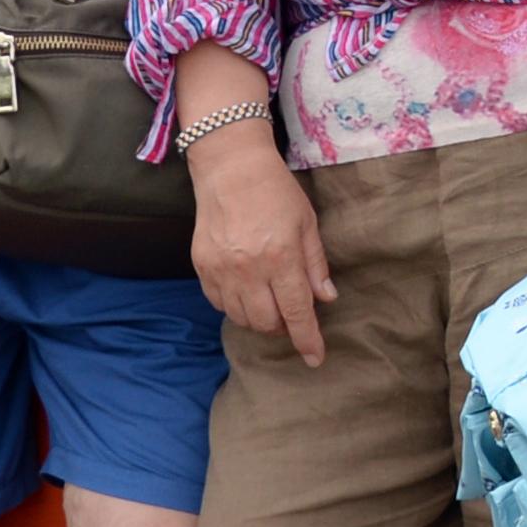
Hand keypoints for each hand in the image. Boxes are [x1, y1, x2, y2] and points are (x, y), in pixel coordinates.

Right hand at [188, 131, 336, 366]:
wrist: (231, 168)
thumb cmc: (276, 191)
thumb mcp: (307, 222)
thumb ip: (315, 264)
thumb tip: (325, 299)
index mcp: (281, 257)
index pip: (296, 312)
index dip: (307, 339)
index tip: (315, 358)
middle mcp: (248, 270)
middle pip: (266, 322)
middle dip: (283, 325)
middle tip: (291, 311)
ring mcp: (221, 270)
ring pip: (241, 318)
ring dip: (260, 317)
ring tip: (270, 299)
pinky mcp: (201, 267)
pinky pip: (219, 303)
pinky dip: (236, 305)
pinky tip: (247, 290)